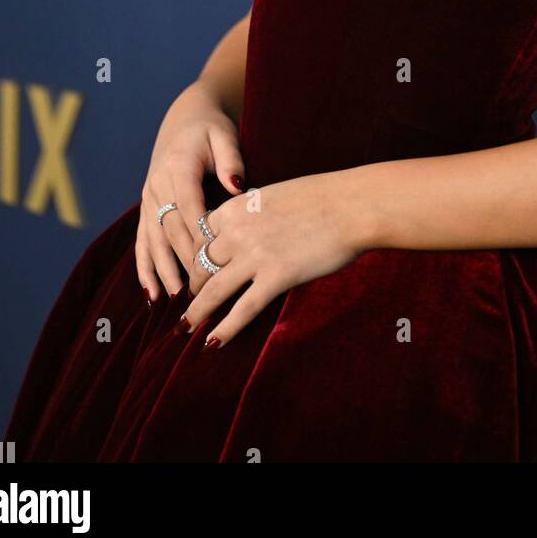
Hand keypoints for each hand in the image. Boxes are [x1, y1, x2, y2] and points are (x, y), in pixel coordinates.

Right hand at [135, 81, 246, 300]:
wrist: (185, 119)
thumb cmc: (211, 130)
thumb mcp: (224, 136)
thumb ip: (231, 160)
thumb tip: (237, 186)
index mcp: (179, 166)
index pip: (189, 204)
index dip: (200, 231)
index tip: (214, 256)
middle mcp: (158, 184)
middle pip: (170, 226)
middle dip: (184, 258)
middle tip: (199, 288)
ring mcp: (148, 197)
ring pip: (153, 238)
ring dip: (162, 268)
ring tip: (173, 296)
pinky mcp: (146, 208)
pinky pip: (142, 240)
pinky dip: (145, 267)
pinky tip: (151, 292)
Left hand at [178, 169, 370, 347]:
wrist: (351, 205)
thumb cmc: (322, 196)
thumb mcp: (274, 194)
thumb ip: (252, 212)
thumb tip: (247, 224)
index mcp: (236, 207)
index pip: (200, 234)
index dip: (194, 254)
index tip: (194, 267)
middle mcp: (238, 231)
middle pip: (201, 263)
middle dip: (194, 285)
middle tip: (192, 299)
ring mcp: (255, 256)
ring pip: (213, 289)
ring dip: (196, 311)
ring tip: (185, 327)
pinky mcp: (276, 277)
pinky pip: (242, 309)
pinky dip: (224, 329)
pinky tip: (211, 343)